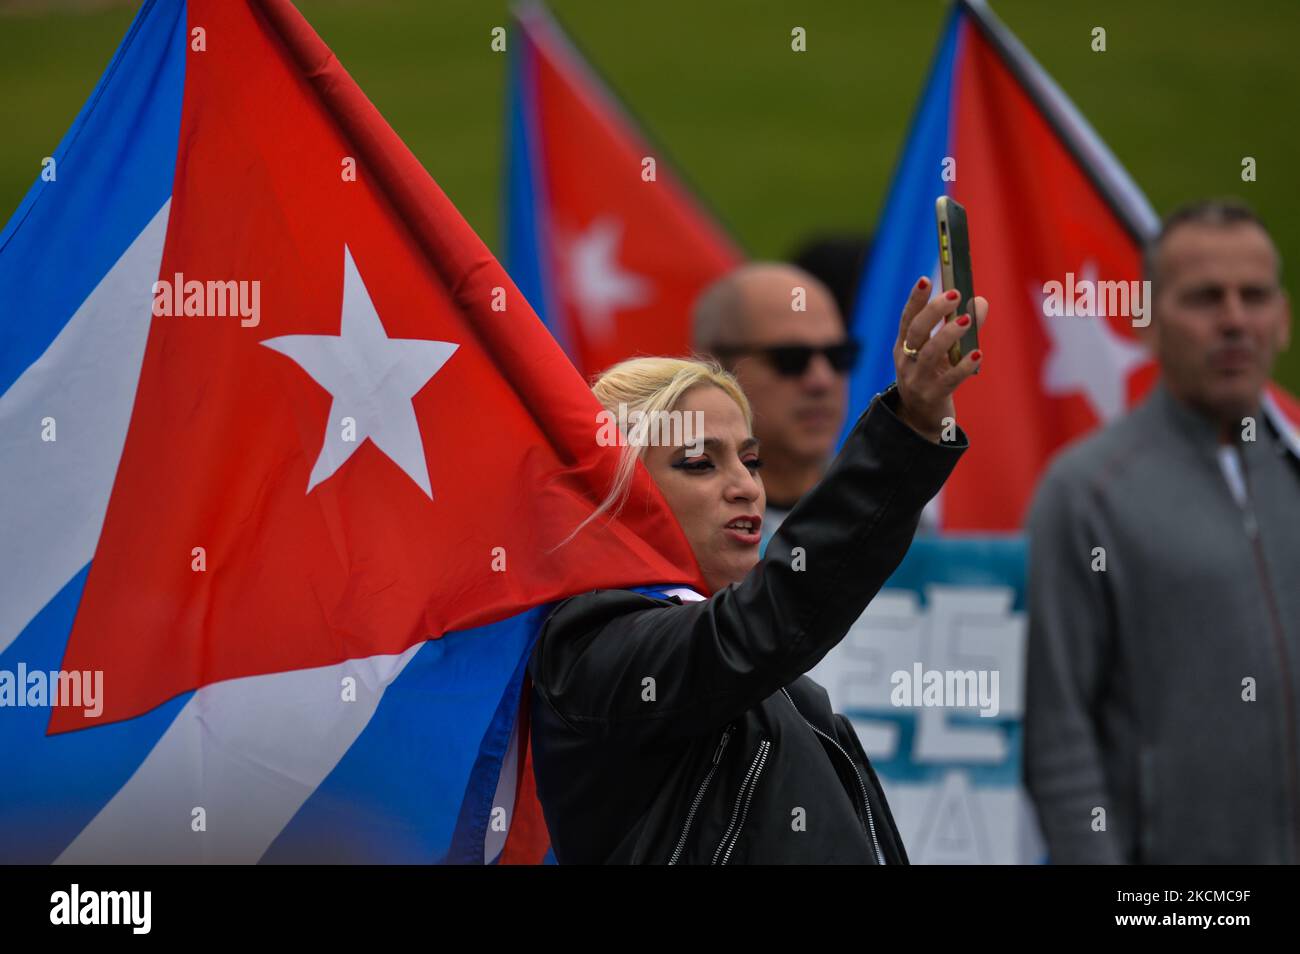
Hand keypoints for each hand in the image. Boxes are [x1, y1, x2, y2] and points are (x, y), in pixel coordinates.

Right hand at [893, 277, 987, 441]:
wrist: (921, 419)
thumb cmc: (933, 377)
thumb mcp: (943, 352)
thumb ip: (961, 326)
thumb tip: (980, 302)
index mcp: (904, 346)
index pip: (907, 318)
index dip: (915, 299)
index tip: (926, 279)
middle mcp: (905, 361)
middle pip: (916, 331)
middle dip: (935, 310)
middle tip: (955, 294)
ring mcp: (916, 380)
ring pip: (930, 353)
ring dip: (949, 334)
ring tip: (967, 320)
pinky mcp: (932, 396)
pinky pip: (949, 379)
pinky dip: (964, 365)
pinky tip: (977, 353)